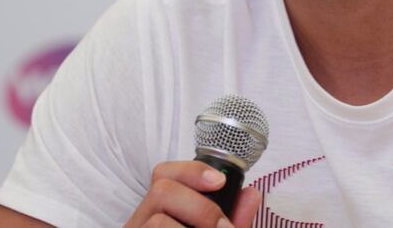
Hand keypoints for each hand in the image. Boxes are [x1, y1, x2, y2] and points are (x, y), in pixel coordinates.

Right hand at [124, 160, 261, 226]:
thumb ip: (234, 221)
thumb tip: (253, 194)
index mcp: (156, 215)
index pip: (164, 175)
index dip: (192, 171)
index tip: (220, 181)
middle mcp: (140, 223)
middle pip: (160, 189)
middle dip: (199, 206)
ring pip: (158, 219)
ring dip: (194, 223)